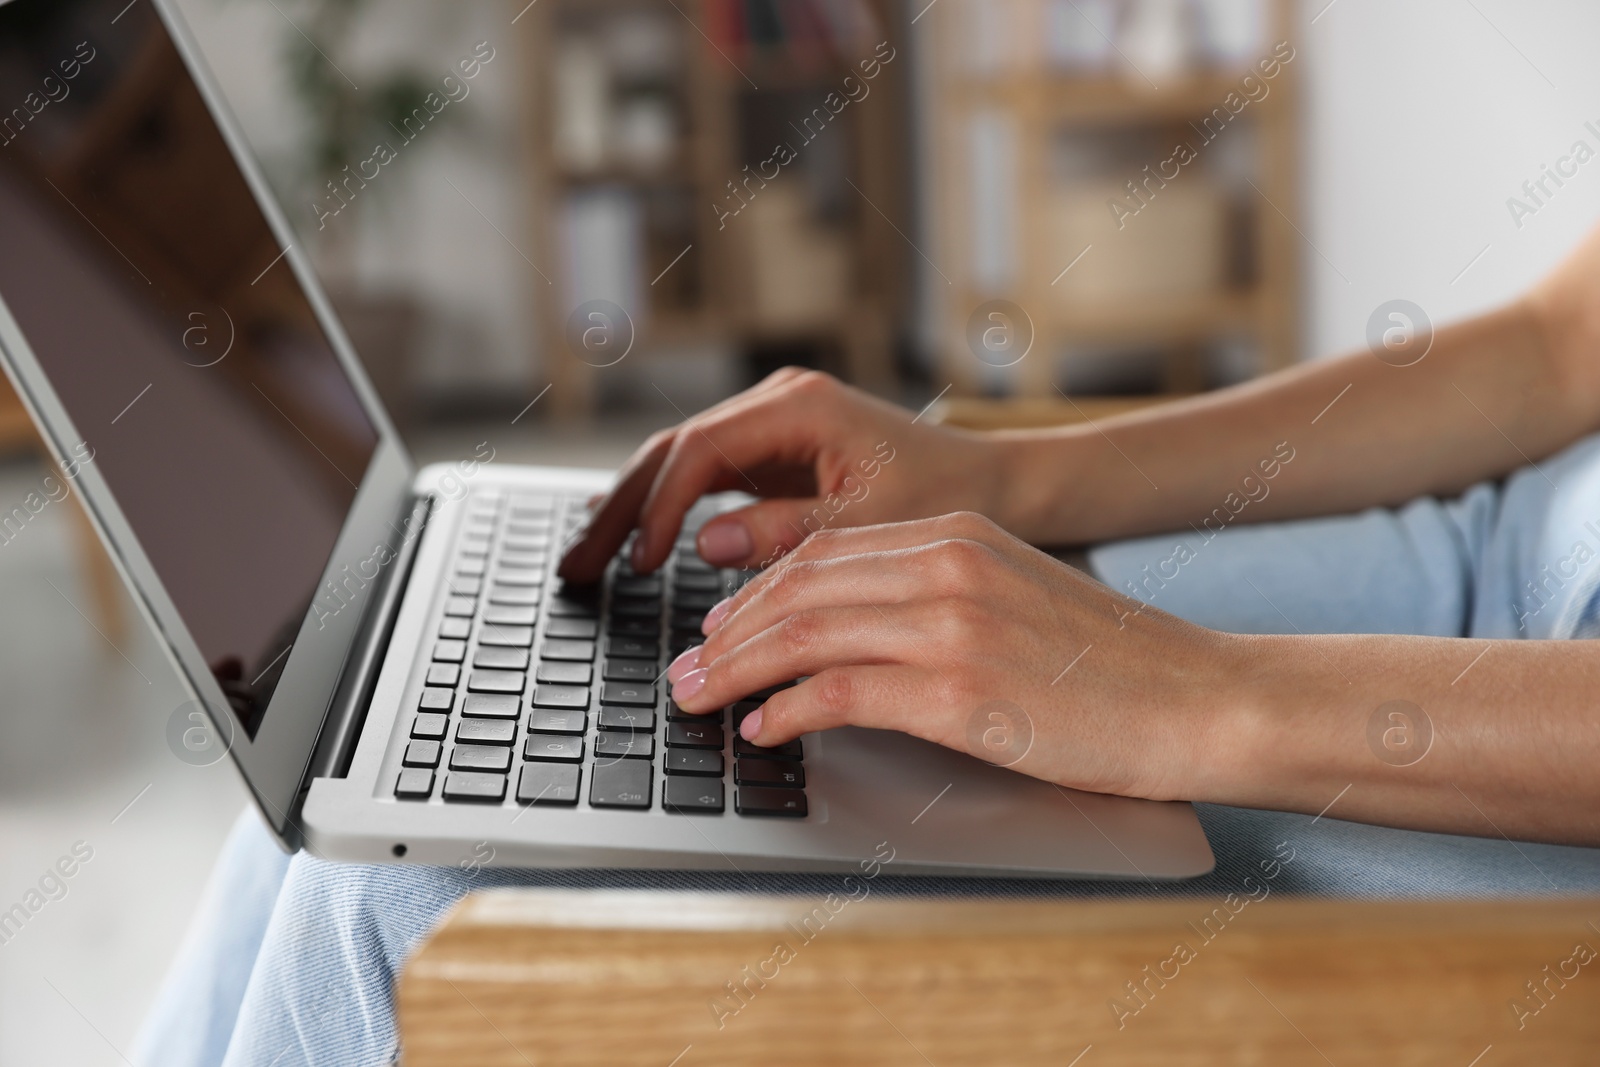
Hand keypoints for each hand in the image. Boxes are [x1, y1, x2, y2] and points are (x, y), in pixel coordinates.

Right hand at [557, 369, 1003, 581]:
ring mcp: (771, 427)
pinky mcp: (774, 454)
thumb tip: (704, 543)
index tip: (640, 560)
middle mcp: (777, 406)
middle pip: (673, 451)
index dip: (661, 507)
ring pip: (680, 465)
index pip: (701, 450)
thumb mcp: (869, 525)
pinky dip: (668, 513)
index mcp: (799, 408)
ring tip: (587, 563)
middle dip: (620, 509)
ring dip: (633, 512)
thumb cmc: (945, 498)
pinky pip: (705, 481)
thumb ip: (786, 532)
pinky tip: (634, 546)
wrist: (991, 484)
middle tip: (576, 566)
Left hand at [664, 512, 1243, 800]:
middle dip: (728, 630)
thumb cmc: (1121, 664)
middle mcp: (947, 565)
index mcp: (960, 535)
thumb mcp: (1021, 598)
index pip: (827, 552)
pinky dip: (787, 710)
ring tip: (698, 698)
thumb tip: (860, 637)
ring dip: (737, 669)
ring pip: (805, 633)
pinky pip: (840, 693)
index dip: (761, 590)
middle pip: (801, 587)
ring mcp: (951, 625)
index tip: (724, 624)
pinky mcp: (959, 690)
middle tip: (687, 666)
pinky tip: (764, 729)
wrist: (1204, 697)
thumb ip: (942, 598)